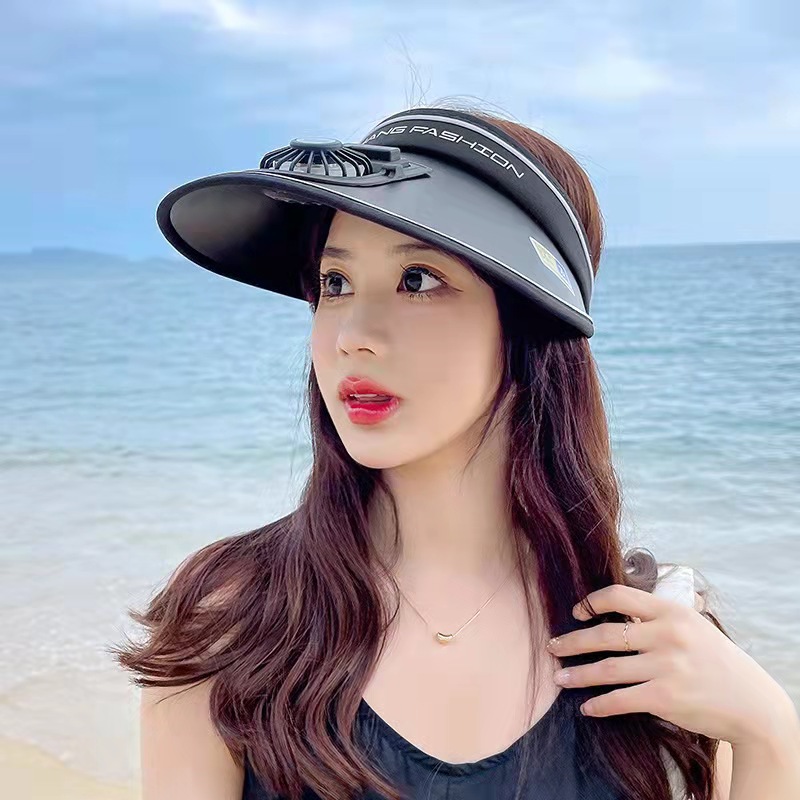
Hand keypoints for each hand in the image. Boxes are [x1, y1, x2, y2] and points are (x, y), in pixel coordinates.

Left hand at [546, 584, 797, 746]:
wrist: (753, 704)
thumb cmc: (718, 662)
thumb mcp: (694, 626)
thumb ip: (659, 617)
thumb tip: (619, 610)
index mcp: (671, 612)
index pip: (620, 596)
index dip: (592, 602)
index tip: (577, 612)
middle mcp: (666, 636)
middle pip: (605, 635)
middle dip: (572, 642)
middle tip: (552, 646)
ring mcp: (665, 667)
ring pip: (607, 669)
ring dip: (577, 675)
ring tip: (559, 678)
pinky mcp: (665, 698)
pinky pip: (620, 700)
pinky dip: (599, 704)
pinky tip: (587, 707)